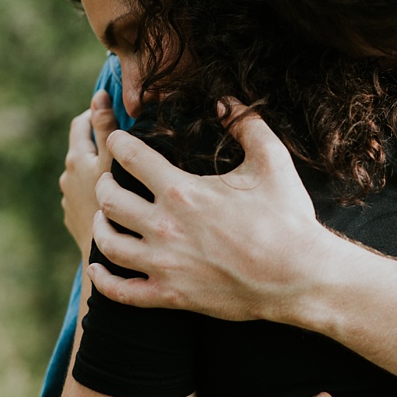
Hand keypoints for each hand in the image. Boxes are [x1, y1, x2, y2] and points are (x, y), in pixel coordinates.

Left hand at [60, 89, 116, 255]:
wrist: (104, 259)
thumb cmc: (114, 208)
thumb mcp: (113, 163)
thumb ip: (106, 129)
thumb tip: (98, 96)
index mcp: (75, 158)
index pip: (82, 122)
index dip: (98, 114)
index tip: (119, 119)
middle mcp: (66, 177)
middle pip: (82, 147)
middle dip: (99, 142)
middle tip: (125, 145)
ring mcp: (68, 199)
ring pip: (84, 173)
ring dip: (98, 169)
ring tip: (124, 175)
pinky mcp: (73, 218)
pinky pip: (84, 195)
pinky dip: (96, 191)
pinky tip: (116, 200)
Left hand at [90, 105, 330, 320]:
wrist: (298, 276)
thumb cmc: (286, 215)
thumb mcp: (270, 157)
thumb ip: (244, 122)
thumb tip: (223, 98)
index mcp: (183, 190)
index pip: (132, 157)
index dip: (119, 142)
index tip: (119, 137)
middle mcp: (166, 226)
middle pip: (111, 200)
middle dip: (104, 183)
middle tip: (109, 178)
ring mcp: (166, 265)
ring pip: (110, 244)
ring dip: (100, 225)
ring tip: (103, 216)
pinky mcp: (172, 297)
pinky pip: (122, 293)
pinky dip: (104, 280)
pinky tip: (98, 268)